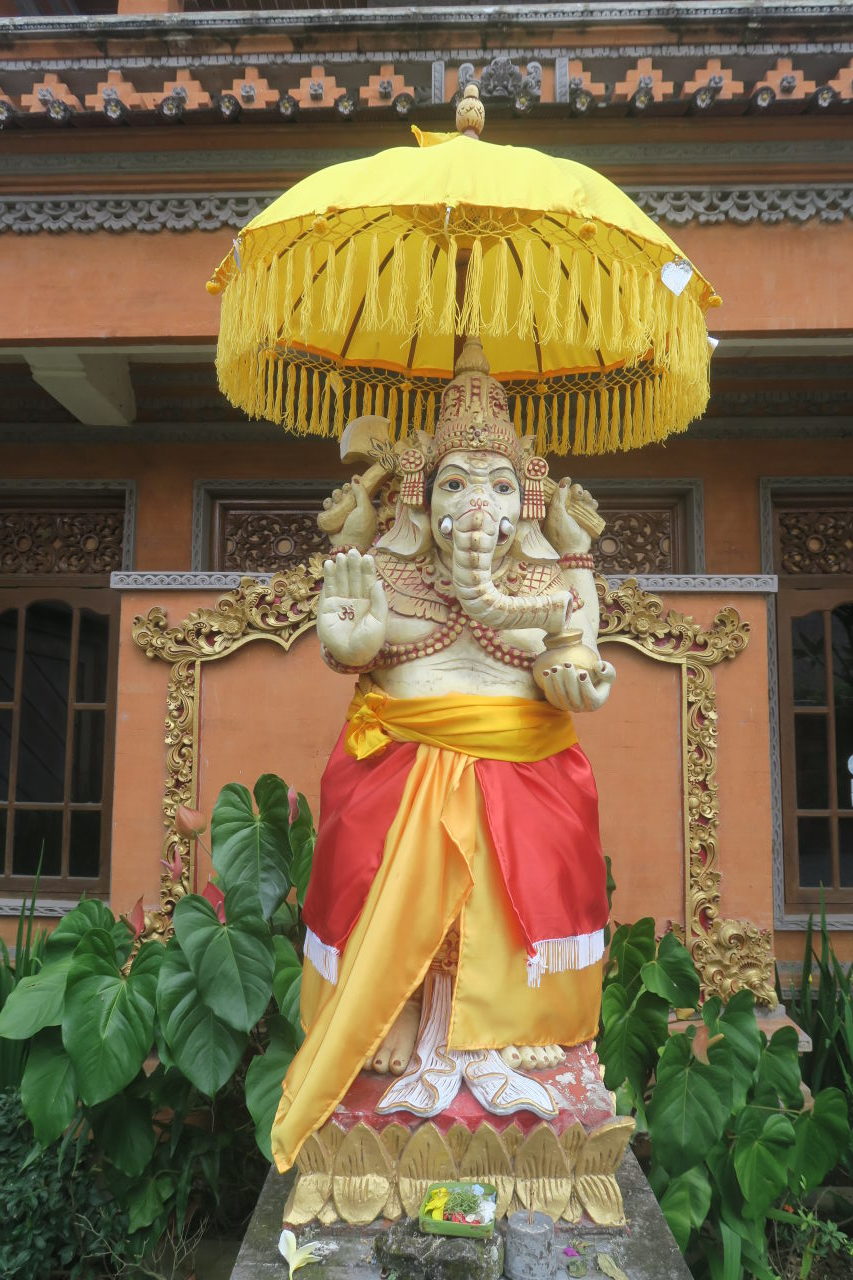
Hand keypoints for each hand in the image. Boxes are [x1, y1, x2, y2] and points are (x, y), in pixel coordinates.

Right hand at [317, 549, 387, 666]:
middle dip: (353, 565)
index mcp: (369, 603)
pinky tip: (329, 565)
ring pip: (341, 581)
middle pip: (354, 578)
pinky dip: (328, 577)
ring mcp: (341, 603)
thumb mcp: (379, 622)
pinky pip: (328, 589)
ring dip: (341, 568)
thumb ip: (379, 602)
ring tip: (341, 555)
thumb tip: (379, 582)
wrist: (349, 656)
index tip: (367, 557)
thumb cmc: (368, 642)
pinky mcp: (327, 607)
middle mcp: (355, 601)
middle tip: (353, 551)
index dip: (367, 570)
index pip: (368, 582)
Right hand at [325, 475, 377, 551]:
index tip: (349, 486)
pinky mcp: (332, 520)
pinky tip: (329, 506)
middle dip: (341, 492)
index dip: (352, 487)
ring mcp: (341, 515)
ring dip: (334, 497)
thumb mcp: (365, 509)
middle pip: (344, 494)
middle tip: (342, 496)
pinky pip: (328, 508)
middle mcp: (352, 510)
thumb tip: (355, 477)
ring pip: (335, 499)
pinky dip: (327, 505)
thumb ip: (361, 493)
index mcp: (363, 507)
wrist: (349, 545)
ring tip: (335, 502)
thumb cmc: (360, 528)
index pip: (356, 492)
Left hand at [540, 659, 614, 711]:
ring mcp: (568, 707)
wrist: (584, 679)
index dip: (586, 686)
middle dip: (569, 679)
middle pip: (574, 697)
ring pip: (561, 696)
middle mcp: (581, 708)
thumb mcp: (608, 672)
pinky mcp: (557, 703)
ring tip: (556, 667)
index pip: (591, 698)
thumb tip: (599, 667)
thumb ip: (607, 670)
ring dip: (557, 681)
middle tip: (567, 664)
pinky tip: (547, 672)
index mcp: (596, 703)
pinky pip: (551, 696)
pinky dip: (548, 684)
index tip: (582, 672)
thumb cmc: (598, 675)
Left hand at [543, 478, 595, 556]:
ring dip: (585, 496)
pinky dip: (592, 504)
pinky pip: (590, 507)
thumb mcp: (557, 514)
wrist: (574, 550)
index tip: (568, 479)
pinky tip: (592, 504)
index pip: (557, 493)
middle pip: (571, 494)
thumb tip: (563, 483)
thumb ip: (559, 498)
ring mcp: (575, 515)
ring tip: (586, 498)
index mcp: (553, 509)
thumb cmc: (562, 533)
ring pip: (582, 499)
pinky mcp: (585, 519)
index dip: (562, 485)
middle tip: (578, 493)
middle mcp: (564, 511)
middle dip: (576, 490)